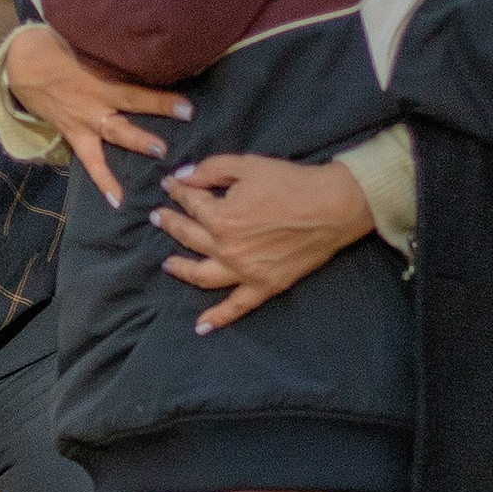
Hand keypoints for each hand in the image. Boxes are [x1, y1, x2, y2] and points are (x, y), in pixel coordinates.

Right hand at [2, 24, 191, 207]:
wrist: (23, 68)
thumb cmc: (57, 49)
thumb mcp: (84, 44)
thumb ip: (109, 51)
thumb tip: (140, 45)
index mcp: (98, 75)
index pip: (133, 81)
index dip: (159, 89)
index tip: (186, 96)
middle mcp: (95, 98)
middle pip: (130, 101)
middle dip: (158, 106)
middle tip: (186, 113)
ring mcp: (85, 120)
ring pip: (115, 133)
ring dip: (137, 141)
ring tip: (161, 151)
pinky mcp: (74, 135)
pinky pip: (91, 162)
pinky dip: (103, 180)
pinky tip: (118, 201)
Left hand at [154, 154, 375, 332]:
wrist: (333, 206)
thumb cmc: (292, 182)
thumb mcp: (248, 165)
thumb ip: (210, 169)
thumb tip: (184, 176)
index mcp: (220, 218)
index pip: (191, 203)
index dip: (178, 191)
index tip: (170, 185)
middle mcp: (226, 249)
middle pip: (189, 237)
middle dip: (170, 224)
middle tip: (159, 218)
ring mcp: (244, 272)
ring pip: (201, 275)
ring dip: (181, 269)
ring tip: (168, 264)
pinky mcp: (264, 286)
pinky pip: (236, 307)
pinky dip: (217, 318)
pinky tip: (200, 326)